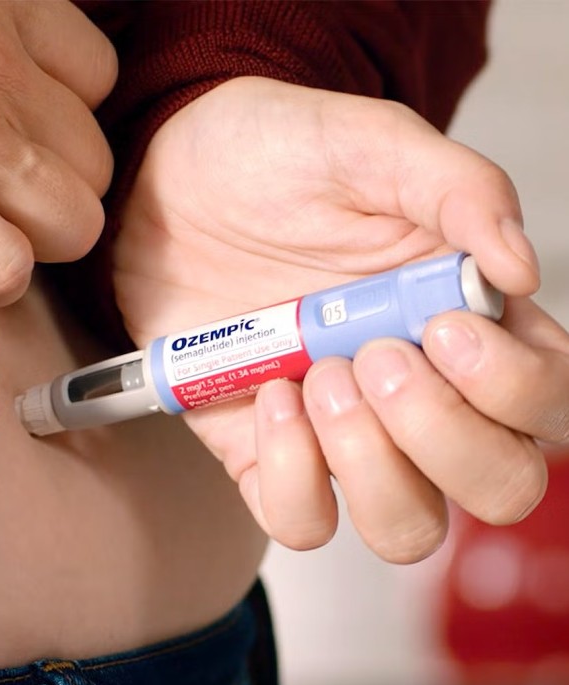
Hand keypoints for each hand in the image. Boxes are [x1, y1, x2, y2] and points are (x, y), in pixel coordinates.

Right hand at [0, 0, 116, 305]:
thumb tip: (11, 60)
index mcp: (4, 10)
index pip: (98, 77)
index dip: (68, 117)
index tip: (30, 133)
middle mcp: (0, 74)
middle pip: (96, 165)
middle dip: (60, 189)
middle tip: (5, 195)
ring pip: (76, 224)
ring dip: (40, 242)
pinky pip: (8, 269)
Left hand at [114, 77, 568, 562]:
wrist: (168, 182)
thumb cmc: (270, 156)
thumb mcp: (368, 145)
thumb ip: (458, 189)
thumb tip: (521, 270)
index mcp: (463, 320)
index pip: (544, 402)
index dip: (512, 389)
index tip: (441, 329)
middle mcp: (414, 390)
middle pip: (497, 484)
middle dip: (442, 438)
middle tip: (371, 358)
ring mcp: (340, 430)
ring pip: (406, 525)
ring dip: (368, 466)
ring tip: (318, 379)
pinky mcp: (264, 451)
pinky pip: (300, 519)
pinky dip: (291, 477)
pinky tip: (269, 396)